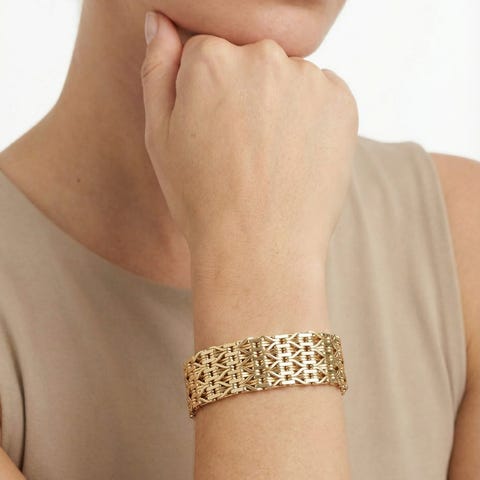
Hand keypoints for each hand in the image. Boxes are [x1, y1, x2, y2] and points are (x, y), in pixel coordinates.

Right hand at [141, 11, 357, 267]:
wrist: (259, 249)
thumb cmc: (203, 199)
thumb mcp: (160, 137)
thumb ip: (157, 69)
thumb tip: (161, 20)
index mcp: (210, 59)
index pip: (207, 52)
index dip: (207, 95)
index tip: (212, 131)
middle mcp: (262, 56)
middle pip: (249, 58)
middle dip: (244, 92)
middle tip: (241, 148)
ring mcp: (307, 78)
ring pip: (287, 77)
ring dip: (279, 104)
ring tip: (270, 158)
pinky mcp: (342, 102)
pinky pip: (321, 94)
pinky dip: (310, 118)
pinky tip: (296, 156)